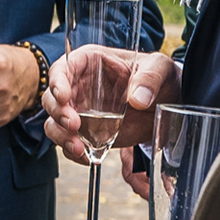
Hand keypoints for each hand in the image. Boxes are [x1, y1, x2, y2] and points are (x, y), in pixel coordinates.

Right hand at [44, 47, 179, 168]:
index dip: (58, 82)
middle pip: (52, 97)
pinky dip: (73, 152)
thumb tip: (138, 98)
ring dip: (61, 136)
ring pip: (54, 122)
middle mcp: (79, 85)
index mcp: (90, 62)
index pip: (64, 68)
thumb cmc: (160, 77)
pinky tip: (87, 157)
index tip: (64, 97)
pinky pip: (69, 142)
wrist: (167, 103)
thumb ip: (150, 78)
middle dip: (58, 113)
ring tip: (79, 147)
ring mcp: (81, 110)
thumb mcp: (160, 68)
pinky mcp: (87, 131)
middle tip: (74, 125)